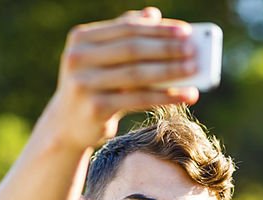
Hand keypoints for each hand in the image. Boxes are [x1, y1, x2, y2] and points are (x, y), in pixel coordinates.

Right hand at [46, 7, 199, 148]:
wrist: (69, 123)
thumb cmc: (95, 85)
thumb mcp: (104, 58)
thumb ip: (125, 36)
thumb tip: (153, 14)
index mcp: (81, 38)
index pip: (127, 28)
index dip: (158, 29)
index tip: (186, 31)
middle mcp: (79, 58)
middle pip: (133, 49)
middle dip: (167, 49)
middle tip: (194, 51)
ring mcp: (84, 83)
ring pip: (137, 74)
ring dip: (170, 72)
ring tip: (194, 70)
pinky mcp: (96, 108)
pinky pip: (139, 99)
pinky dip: (166, 97)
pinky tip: (186, 95)